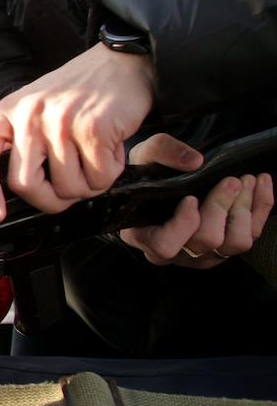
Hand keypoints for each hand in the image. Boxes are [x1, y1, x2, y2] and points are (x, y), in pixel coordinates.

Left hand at [0, 44, 155, 221]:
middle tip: (70, 188)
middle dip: (52, 200)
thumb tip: (13, 195)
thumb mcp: (34, 110)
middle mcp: (29, 115)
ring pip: (68, 188)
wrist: (122, 63)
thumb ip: (20, 145)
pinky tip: (110, 148)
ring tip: (94, 157)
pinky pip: (99, 178)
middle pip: (26, 185)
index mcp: (8, 111)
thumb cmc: (78, 94)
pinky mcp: (93, 128)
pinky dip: (109, 173)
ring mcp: (61, 121)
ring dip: (88, 185)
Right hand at [119, 133, 273, 266]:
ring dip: (244, 210)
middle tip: (230, 180)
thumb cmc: (149, 172)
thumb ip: (161, 151)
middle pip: (206, 241)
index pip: (164, 244)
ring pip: (234, 243)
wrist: (166, 179)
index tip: (191, 198)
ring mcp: (205, 253)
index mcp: (146, 236)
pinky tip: (260, 184)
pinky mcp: (228, 247)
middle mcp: (177, 251)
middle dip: (221, 208)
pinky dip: (261, 207)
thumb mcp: (144, 155)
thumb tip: (194, 161)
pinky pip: (253, 235)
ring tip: (245, 181)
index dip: (182, 224)